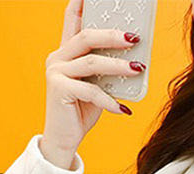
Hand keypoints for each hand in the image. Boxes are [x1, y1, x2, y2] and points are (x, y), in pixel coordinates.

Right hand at [42, 0, 140, 158]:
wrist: (64, 139)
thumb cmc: (81, 111)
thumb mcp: (96, 87)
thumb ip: (106, 71)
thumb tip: (134, 61)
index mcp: (66, 52)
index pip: (72, 19)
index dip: (81, 3)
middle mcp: (57, 57)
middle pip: (87, 37)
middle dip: (113, 35)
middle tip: (135, 38)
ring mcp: (56, 72)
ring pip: (91, 62)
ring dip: (118, 66)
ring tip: (138, 68)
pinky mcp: (59, 89)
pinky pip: (91, 91)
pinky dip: (109, 101)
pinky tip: (123, 109)